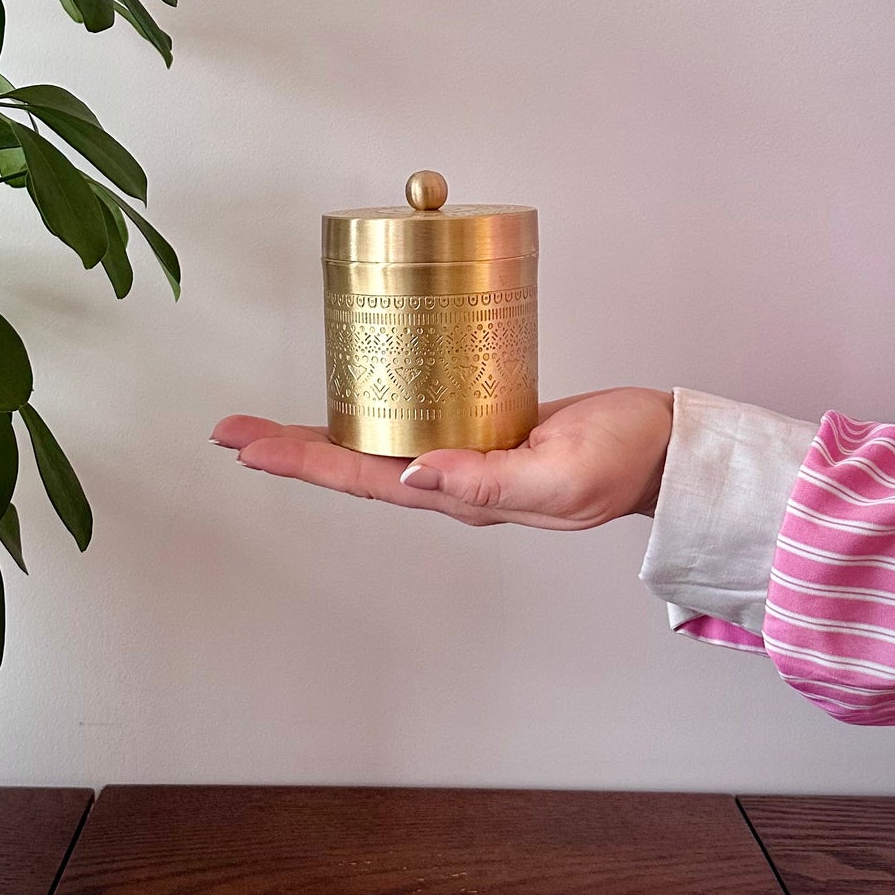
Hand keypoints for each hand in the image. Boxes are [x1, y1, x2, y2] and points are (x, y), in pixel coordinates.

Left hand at [211, 388, 673, 529]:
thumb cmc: (624, 460)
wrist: (664, 449)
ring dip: (319, 433)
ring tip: (268, 423)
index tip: (247, 445)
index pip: (364, 480)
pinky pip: (411, 422)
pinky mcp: (479, 428)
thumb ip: (488, 481)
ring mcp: (463, 457)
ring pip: (375, 445)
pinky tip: (353, 397)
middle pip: (354, 465)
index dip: (302, 460)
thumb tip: (412, 477)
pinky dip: (370, 409)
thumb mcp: (560, 473)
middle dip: (290, 449)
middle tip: (230, 431)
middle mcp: (452, 482)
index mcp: (464, 497)